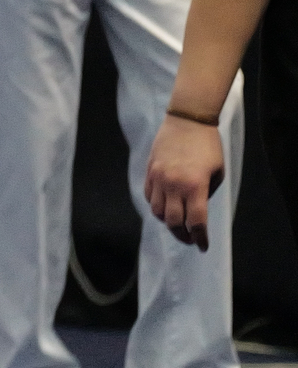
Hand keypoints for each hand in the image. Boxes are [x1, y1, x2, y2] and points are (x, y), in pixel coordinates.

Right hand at [145, 113, 225, 249]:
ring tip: (177, 224)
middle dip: (183, 235)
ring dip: (168, 222)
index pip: (196, 221)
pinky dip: (157, 206)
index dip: (200, 238)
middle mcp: (174, 184)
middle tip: (190, 239)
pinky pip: (149, 197)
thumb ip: (205, 194)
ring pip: (158, 211)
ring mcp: (159, 177)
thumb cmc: (208, 147)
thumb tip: (195, 211)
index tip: (203, 247)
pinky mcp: (149, 171)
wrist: (187, 121)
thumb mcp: (217, 173)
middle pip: (174, 221)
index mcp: (195, 186)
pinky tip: (166, 206)